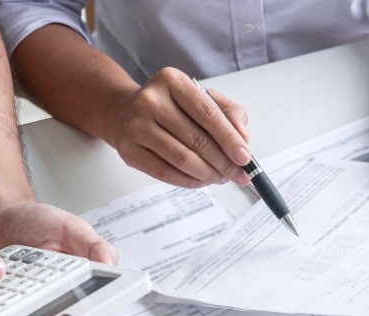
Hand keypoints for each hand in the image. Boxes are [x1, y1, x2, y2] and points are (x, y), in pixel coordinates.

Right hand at [106, 67, 252, 188]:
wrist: (123, 113)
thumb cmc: (168, 106)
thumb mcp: (200, 97)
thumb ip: (227, 112)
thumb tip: (242, 139)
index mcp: (172, 81)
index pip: (207, 113)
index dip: (229, 138)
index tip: (245, 157)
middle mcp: (151, 100)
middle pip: (196, 139)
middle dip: (223, 162)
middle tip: (238, 174)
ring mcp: (137, 126)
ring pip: (182, 159)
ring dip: (208, 174)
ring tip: (222, 178)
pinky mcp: (129, 151)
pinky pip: (165, 172)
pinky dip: (188, 181)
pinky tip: (201, 181)